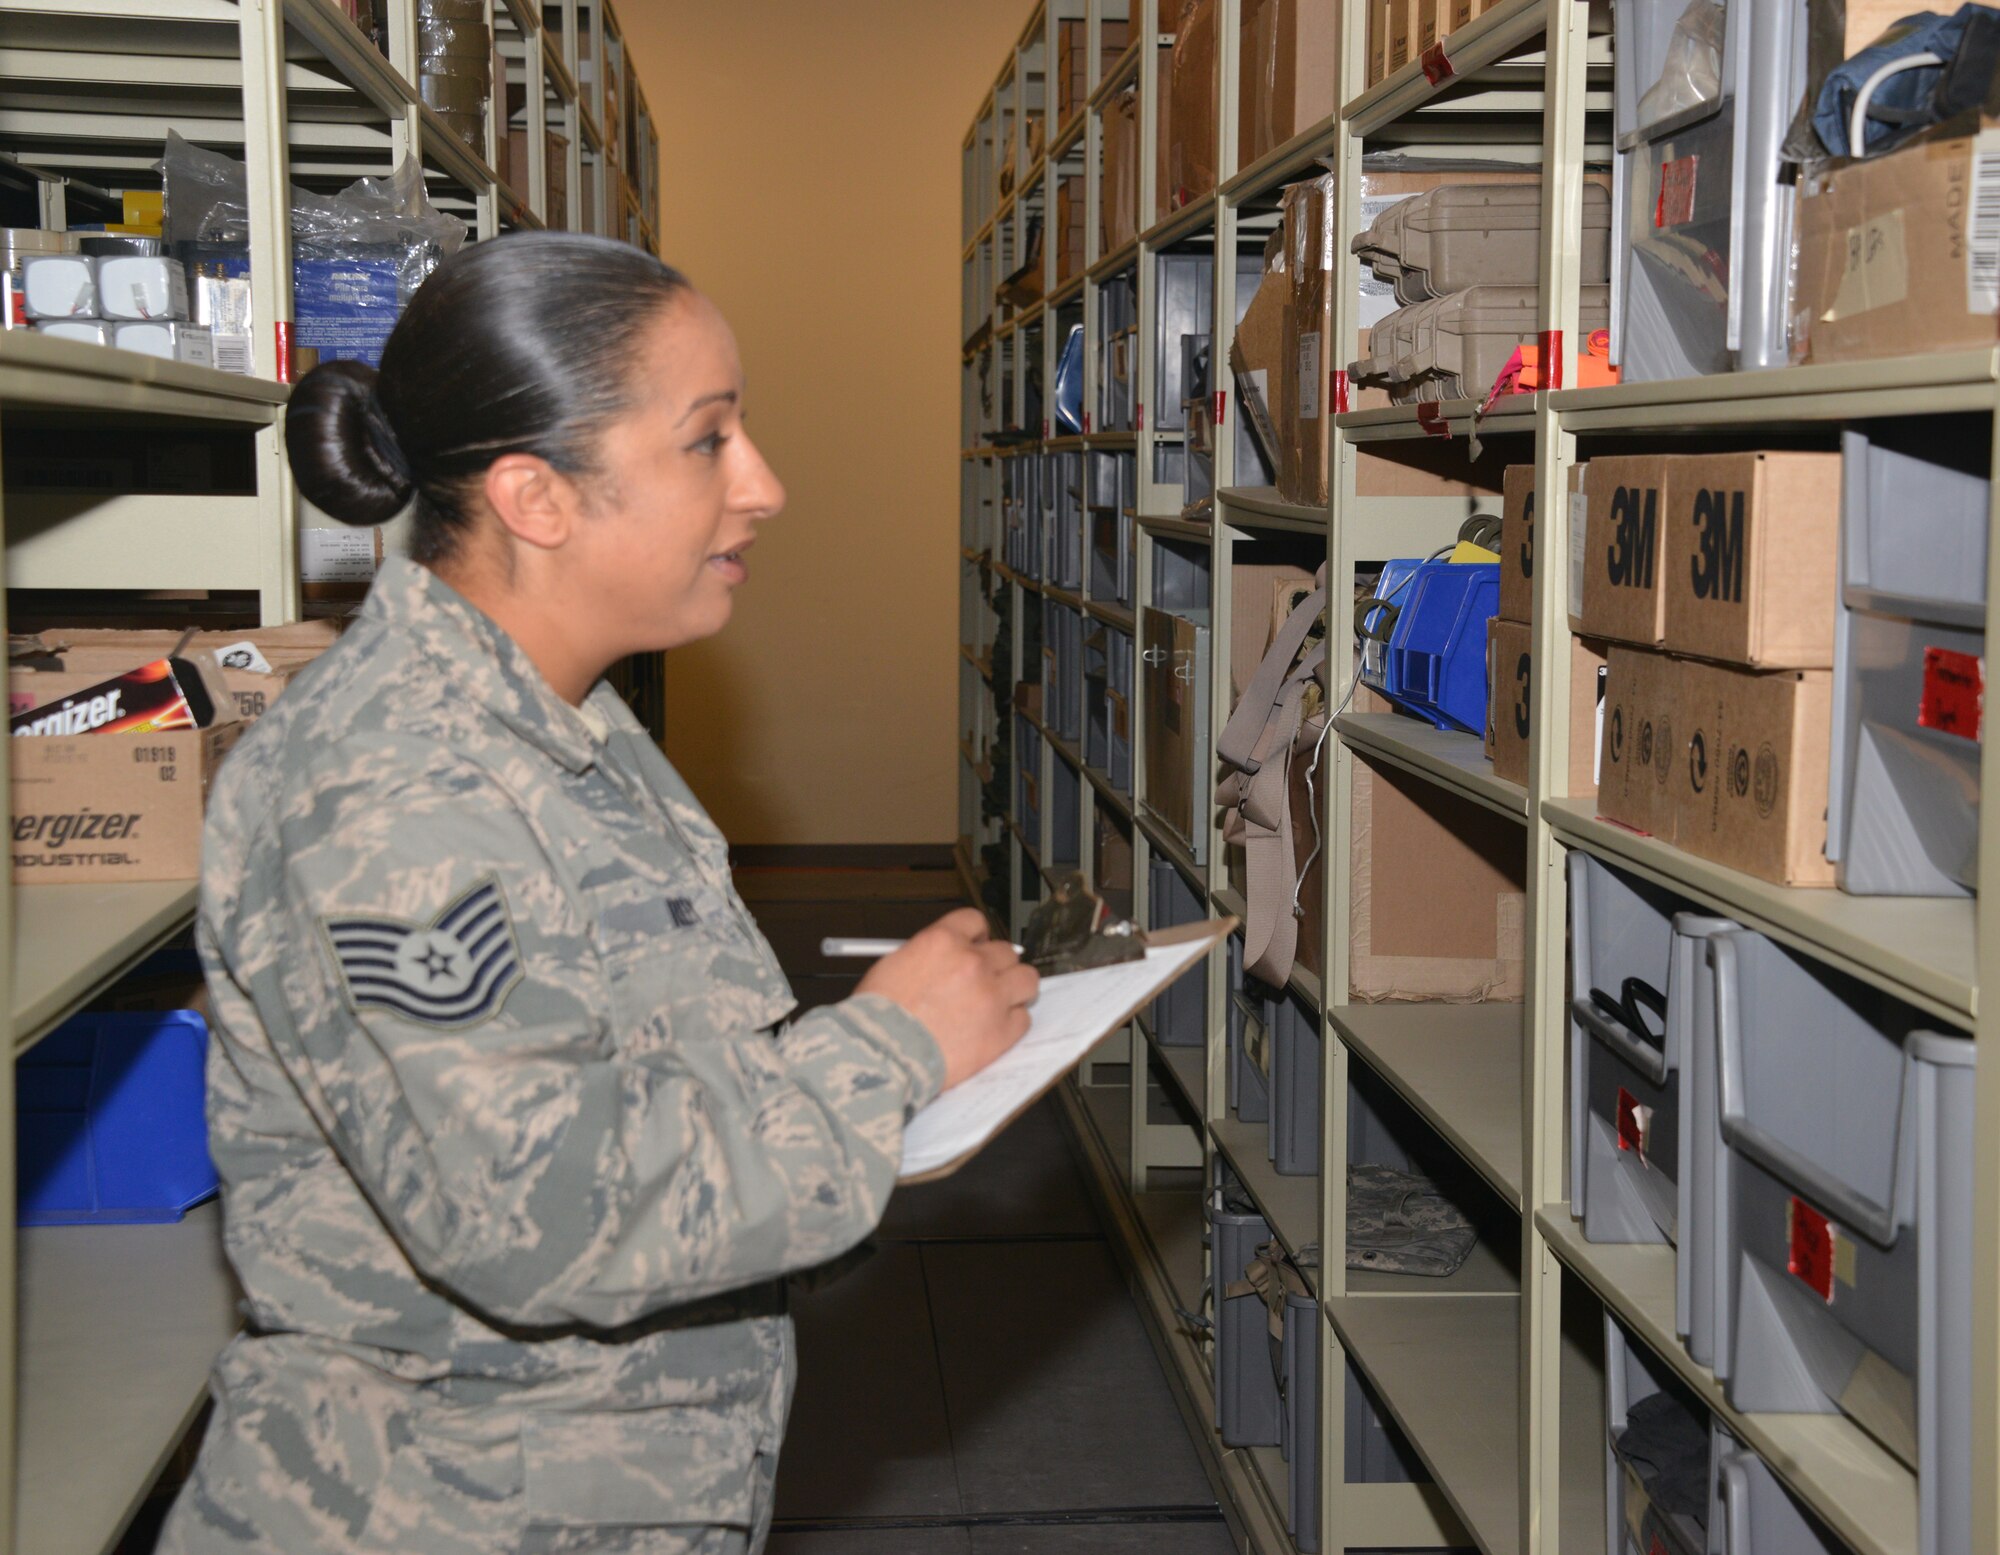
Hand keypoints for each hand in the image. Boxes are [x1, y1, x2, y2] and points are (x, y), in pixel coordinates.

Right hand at [857, 907, 1037, 1088]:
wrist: (882, 1056)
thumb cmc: (876, 1018)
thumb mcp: (893, 966)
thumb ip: (926, 957)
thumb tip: (941, 962)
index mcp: (943, 941)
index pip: (975, 921)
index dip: (977, 935)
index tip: (977, 945)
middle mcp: (973, 963)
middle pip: (1005, 951)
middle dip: (996, 965)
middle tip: (986, 980)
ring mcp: (992, 996)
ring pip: (1026, 979)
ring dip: (1016, 989)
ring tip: (1002, 1002)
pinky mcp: (1002, 1031)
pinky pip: (1023, 1018)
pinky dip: (1012, 1023)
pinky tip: (995, 1029)